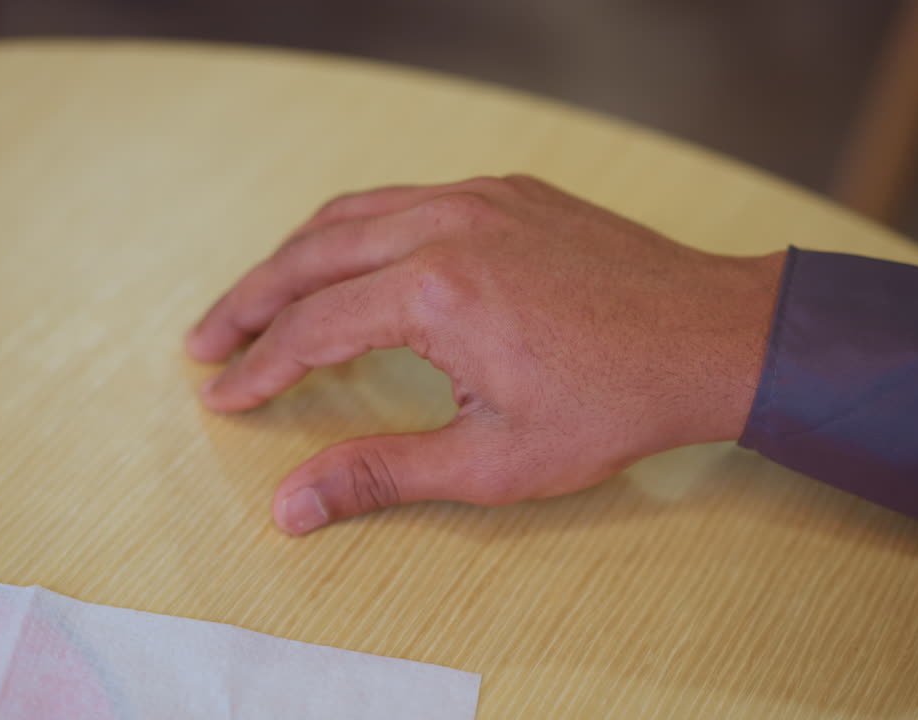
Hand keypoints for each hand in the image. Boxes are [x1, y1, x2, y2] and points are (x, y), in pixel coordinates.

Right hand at [186, 175, 784, 534]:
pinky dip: (353, 229)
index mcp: (435, 293)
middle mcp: (443, 226)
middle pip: (308, 256)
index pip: (311, 329)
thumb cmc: (613, 404)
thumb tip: (291, 505)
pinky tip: (345, 259)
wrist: (714, 336)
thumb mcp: (494, 461)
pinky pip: (402, 197)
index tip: (221, 397)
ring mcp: (475, 197)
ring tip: (255, 300)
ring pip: (348, 213)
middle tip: (204, 341)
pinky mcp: (503, 189)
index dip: (257, 369)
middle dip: (247, 301)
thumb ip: (382, 473)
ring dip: (292, 257)